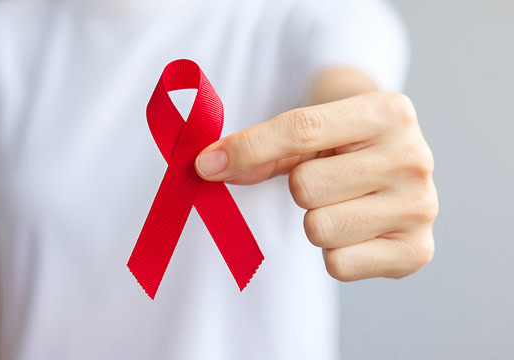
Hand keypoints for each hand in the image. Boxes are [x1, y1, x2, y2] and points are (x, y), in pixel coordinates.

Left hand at [195, 92, 437, 280]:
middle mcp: (415, 157)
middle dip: (300, 188)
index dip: (247, 149)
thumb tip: (208, 168)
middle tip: (328, 181)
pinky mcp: (418, 252)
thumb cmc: (345, 146)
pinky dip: (335, 253)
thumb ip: (260, 149)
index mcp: (388, 112)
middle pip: (305, 187)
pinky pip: (337, 264)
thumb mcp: (310, 133)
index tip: (206, 165)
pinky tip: (357, 231)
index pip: (301, 129)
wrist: (396, 167)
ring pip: (318, 228)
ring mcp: (421, 207)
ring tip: (344, 204)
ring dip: (317, 221)